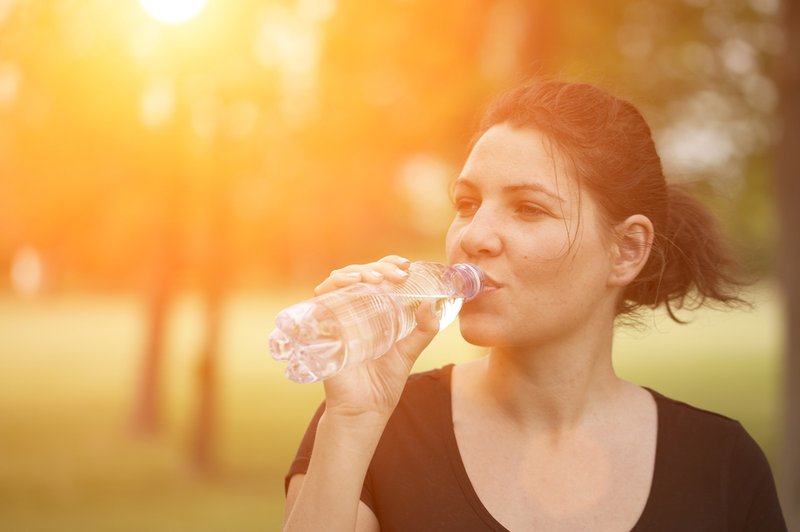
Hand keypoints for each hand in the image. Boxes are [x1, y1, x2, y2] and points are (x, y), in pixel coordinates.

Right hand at [314, 256, 439, 421]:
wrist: (366, 410)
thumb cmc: (384, 382)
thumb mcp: (410, 351)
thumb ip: (424, 329)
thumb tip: (433, 303)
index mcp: (372, 311)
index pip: (376, 276)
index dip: (387, 265)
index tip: (405, 265)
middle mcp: (352, 310)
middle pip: (358, 274)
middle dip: (376, 267)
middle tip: (396, 275)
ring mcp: (336, 318)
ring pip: (338, 280)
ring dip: (355, 272)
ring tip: (375, 278)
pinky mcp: (322, 329)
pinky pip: (320, 299)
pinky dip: (333, 286)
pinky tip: (350, 285)